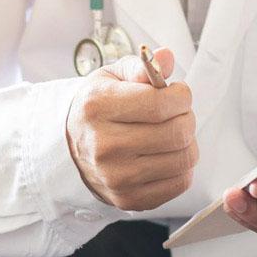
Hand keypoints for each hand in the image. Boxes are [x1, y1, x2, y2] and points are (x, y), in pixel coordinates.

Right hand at [67, 48, 198, 209]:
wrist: (69, 149)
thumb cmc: (97, 109)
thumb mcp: (110, 78)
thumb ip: (141, 67)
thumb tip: (167, 57)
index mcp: (97, 107)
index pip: (160, 104)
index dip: (181, 96)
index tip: (177, 94)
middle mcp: (104, 145)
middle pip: (177, 132)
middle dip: (187, 118)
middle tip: (177, 114)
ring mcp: (116, 177)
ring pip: (183, 159)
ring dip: (187, 143)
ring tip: (172, 134)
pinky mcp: (129, 199)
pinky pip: (180, 183)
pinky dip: (182, 167)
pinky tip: (166, 155)